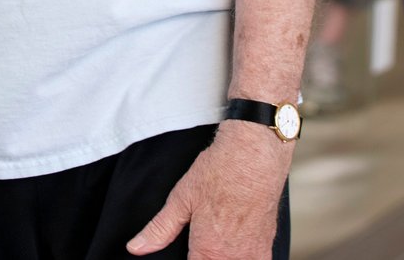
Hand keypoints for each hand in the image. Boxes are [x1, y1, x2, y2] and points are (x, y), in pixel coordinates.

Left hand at [127, 121, 288, 257]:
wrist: (255, 154)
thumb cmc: (219, 172)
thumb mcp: (181, 199)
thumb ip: (159, 229)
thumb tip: (136, 248)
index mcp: (208, 250)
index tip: (188, 251)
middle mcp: (233, 258)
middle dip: (204, 258)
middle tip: (199, 241)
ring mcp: (253, 254)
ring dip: (221, 258)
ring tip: (215, 242)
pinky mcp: (267, 247)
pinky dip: (242, 258)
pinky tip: (234, 246)